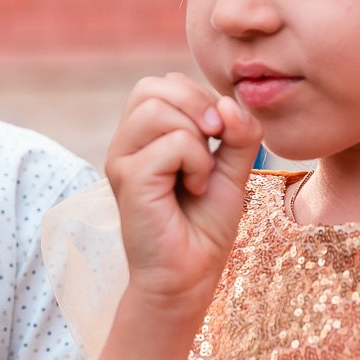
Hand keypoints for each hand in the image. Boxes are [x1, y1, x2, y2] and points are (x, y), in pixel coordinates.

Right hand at [105, 73, 261, 314]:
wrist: (190, 276)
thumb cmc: (203, 225)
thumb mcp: (232, 169)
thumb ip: (238, 132)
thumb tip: (228, 103)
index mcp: (143, 136)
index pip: (162, 83)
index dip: (198, 96)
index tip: (220, 134)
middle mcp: (125, 144)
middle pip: (152, 86)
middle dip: (197, 103)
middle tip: (217, 139)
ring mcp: (121, 160)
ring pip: (158, 109)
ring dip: (195, 137)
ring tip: (202, 172)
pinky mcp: (129, 180)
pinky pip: (171, 143)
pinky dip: (197, 162)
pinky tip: (196, 189)